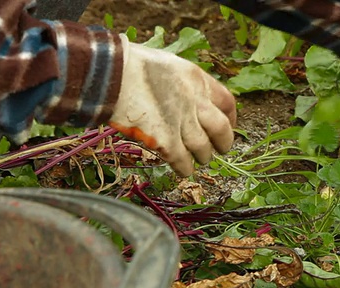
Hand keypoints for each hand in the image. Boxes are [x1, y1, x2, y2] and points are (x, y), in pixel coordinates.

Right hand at [109, 35, 236, 175]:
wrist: (108, 73)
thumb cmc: (130, 66)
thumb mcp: (168, 66)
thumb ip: (184, 85)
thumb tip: (189, 101)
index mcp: (197, 79)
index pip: (227, 102)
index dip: (231, 118)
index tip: (229, 126)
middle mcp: (195, 101)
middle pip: (222, 129)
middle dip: (224, 142)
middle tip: (220, 149)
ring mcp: (181, 122)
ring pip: (204, 149)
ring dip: (202, 157)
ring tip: (198, 159)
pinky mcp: (165, 140)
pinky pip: (183, 162)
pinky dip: (185, 168)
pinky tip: (183, 170)